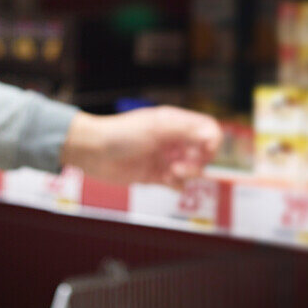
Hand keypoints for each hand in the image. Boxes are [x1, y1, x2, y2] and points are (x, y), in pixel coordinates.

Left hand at [61, 106, 221, 189]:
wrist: (94, 151)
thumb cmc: (122, 133)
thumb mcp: (158, 128)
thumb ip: (187, 130)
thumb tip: (214, 136)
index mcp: (176, 122)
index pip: (208, 130)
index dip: (212, 142)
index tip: (205, 153)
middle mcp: (174, 140)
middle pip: (204, 153)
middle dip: (198, 162)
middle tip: (180, 166)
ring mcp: (166, 158)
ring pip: (193, 170)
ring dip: (187, 175)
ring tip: (169, 174)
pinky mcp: (156, 175)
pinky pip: (179, 184)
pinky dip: (177, 185)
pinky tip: (164, 180)